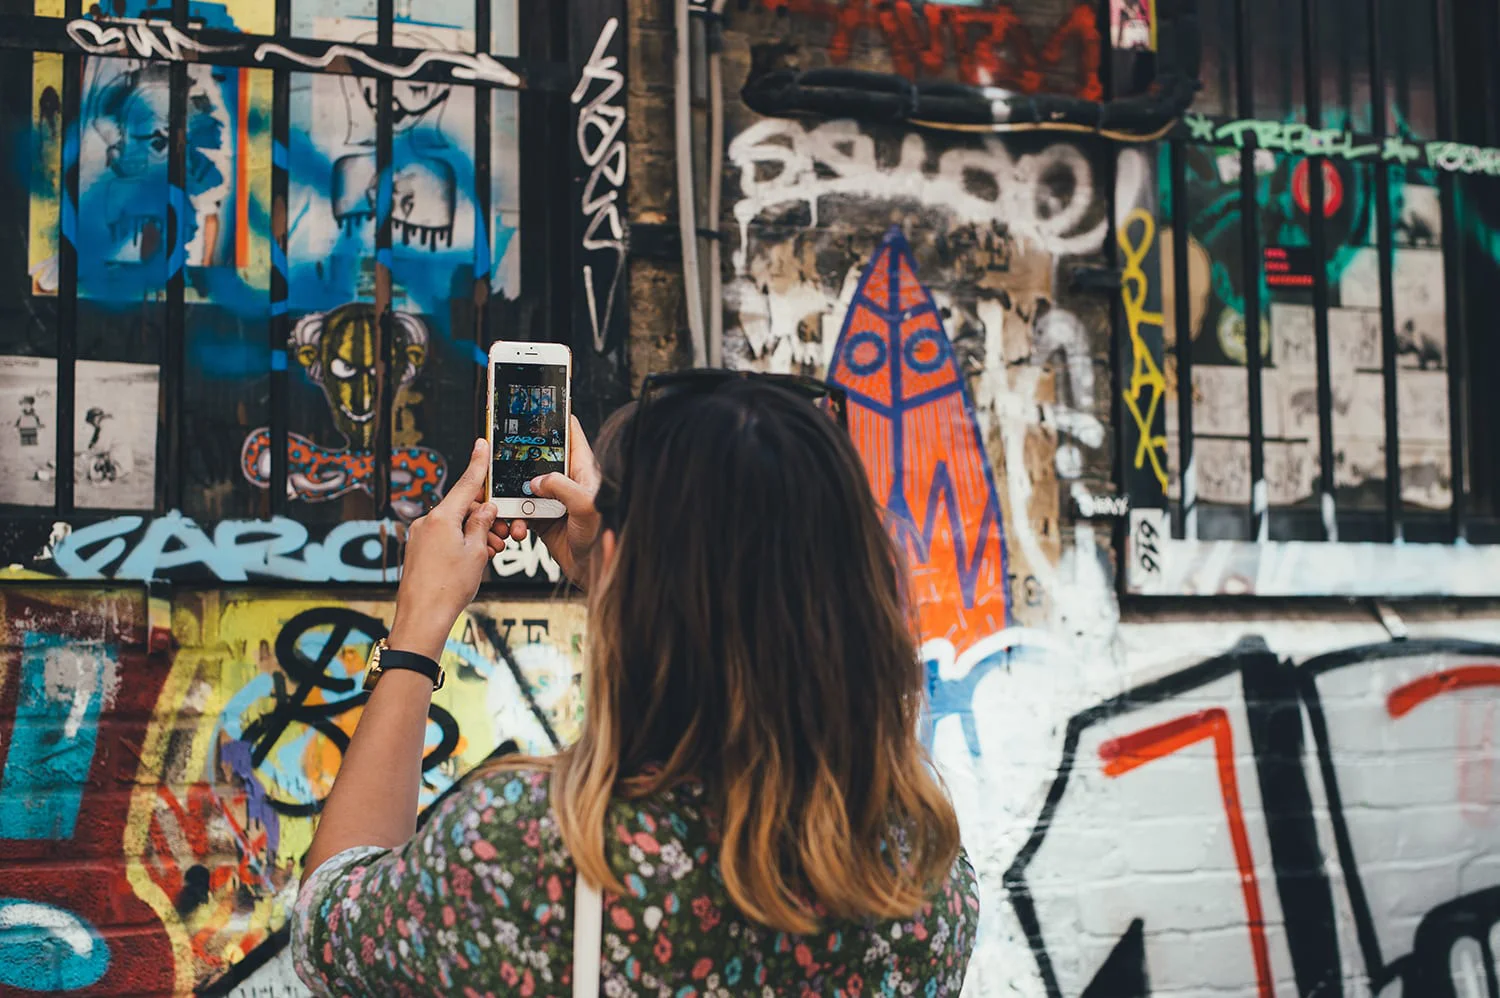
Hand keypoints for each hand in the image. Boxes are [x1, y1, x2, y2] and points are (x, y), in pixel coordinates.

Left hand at [389, 439, 497, 659]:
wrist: (423, 617)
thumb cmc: (450, 587)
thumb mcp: (477, 552)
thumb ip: (482, 524)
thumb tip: (485, 509)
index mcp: (442, 517)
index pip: (466, 483)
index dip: (478, 464)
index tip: (481, 443)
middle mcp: (427, 522)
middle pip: (462, 507)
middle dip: (485, 517)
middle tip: (504, 533)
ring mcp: (419, 536)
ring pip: (455, 524)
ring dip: (475, 534)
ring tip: (491, 553)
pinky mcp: (417, 550)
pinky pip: (444, 537)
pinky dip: (461, 542)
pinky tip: (474, 559)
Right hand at [490, 415, 600, 586]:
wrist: (593, 571)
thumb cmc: (601, 537)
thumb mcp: (586, 506)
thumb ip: (562, 488)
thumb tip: (538, 481)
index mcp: (583, 469)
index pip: (570, 433)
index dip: (555, 417)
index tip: (537, 406)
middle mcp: (567, 480)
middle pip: (538, 457)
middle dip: (519, 459)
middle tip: (501, 459)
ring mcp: (553, 498)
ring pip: (523, 485)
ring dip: (511, 495)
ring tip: (504, 505)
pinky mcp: (542, 517)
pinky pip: (520, 510)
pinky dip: (513, 518)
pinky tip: (516, 528)